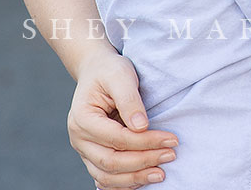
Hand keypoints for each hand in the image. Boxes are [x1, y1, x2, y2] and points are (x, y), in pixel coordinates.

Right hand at [67, 48, 176, 186]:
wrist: (97, 71)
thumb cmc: (110, 71)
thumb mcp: (120, 75)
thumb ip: (129, 99)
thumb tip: (141, 126)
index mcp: (82, 118)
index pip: (117, 138)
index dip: (145, 142)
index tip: (171, 139)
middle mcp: (79, 138)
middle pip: (111, 161)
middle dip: (143, 161)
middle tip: (171, 155)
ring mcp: (84, 149)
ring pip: (106, 175)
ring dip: (135, 177)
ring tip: (161, 174)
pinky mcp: (92, 155)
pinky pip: (105, 176)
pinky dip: (123, 182)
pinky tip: (143, 179)